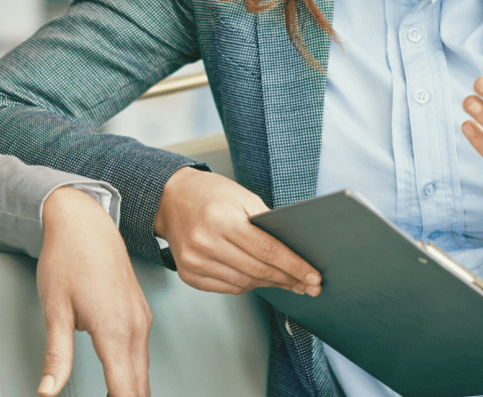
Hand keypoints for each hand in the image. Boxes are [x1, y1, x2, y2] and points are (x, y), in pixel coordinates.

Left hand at [36, 188, 151, 396]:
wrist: (85, 222)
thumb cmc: (68, 258)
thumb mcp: (55, 310)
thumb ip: (57, 357)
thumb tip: (49, 390)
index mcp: (115, 330)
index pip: (124, 391)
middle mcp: (136, 327)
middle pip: (140, 387)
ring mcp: (142, 320)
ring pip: (144, 373)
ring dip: (131, 392)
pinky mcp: (141, 315)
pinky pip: (143, 356)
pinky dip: (134, 376)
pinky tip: (121, 384)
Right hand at [154, 167, 320, 295]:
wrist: (170, 200)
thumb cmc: (209, 194)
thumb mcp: (243, 197)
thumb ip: (267, 224)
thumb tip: (294, 251)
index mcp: (221, 220)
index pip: (267, 250)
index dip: (294, 266)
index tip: (313, 276)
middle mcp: (205, 244)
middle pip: (258, 270)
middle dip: (288, 279)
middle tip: (309, 285)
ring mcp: (194, 262)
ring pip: (244, 283)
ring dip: (271, 285)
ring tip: (290, 283)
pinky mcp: (189, 274)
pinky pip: (228, 288)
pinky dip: (248, 285)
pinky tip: (262, 281)